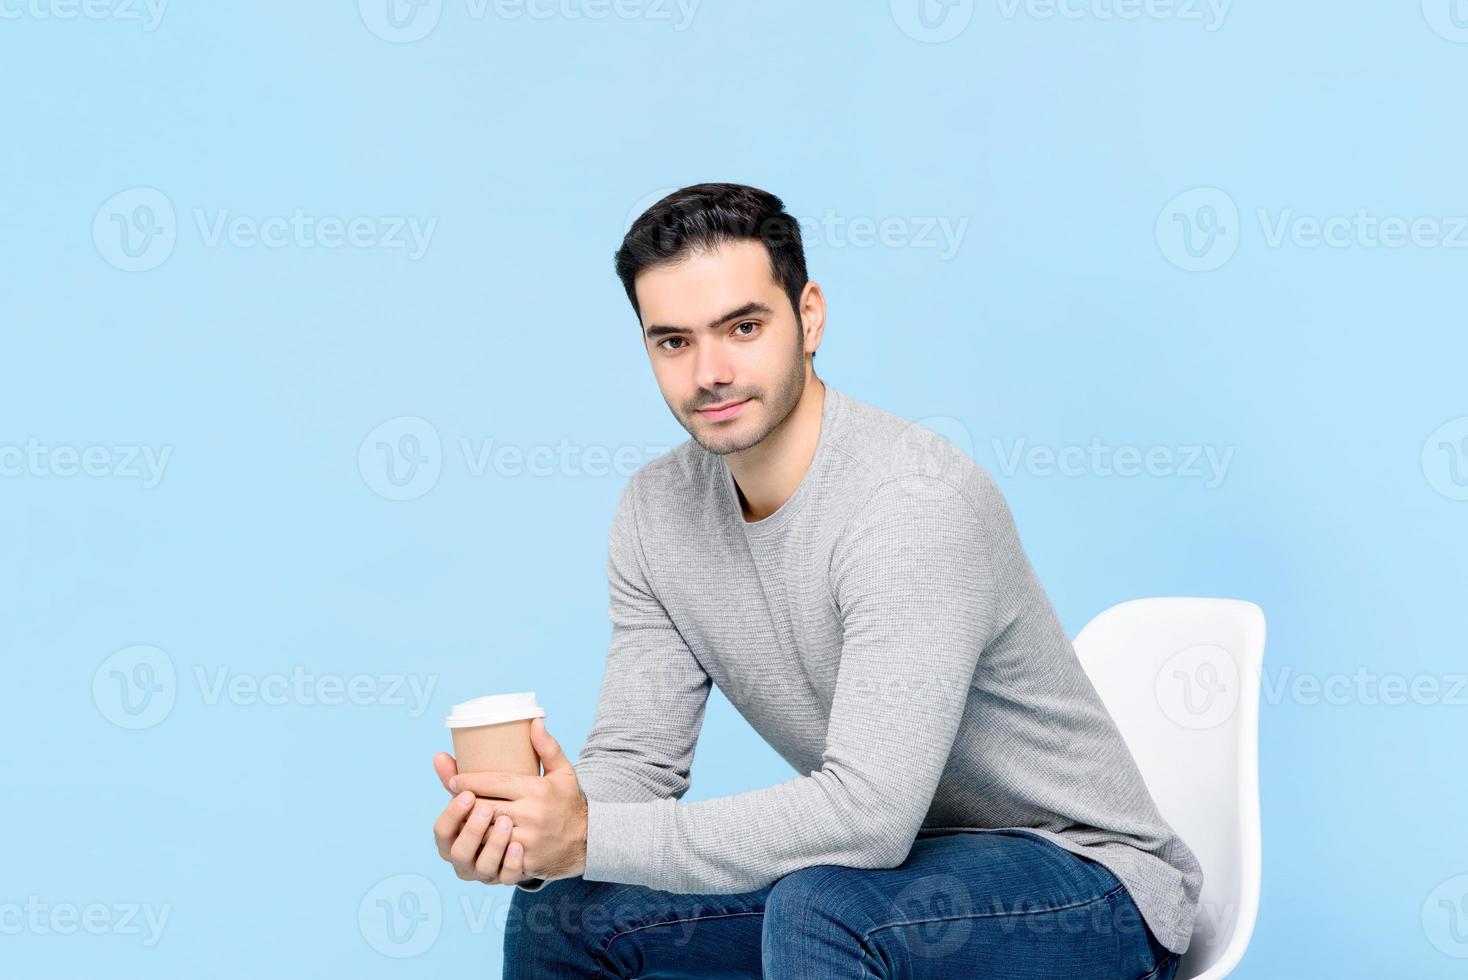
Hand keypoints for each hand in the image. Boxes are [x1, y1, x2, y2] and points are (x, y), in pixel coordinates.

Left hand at [446, 717, 587, 881]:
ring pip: (486, 833)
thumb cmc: (569, 802)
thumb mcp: (563, 772)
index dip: (469, 781)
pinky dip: (481, 848)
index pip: (495, 783)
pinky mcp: (526, 860)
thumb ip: (548, 747)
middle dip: (464, 803)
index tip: (453, 779)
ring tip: (456, 818)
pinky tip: (471, 842)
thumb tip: (535, 720)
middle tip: (451, 798)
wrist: (588, 841)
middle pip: (486, 807)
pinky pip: (495, 855)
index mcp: (537, 790)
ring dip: (468, 826)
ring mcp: (528, 840)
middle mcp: (531, 815)